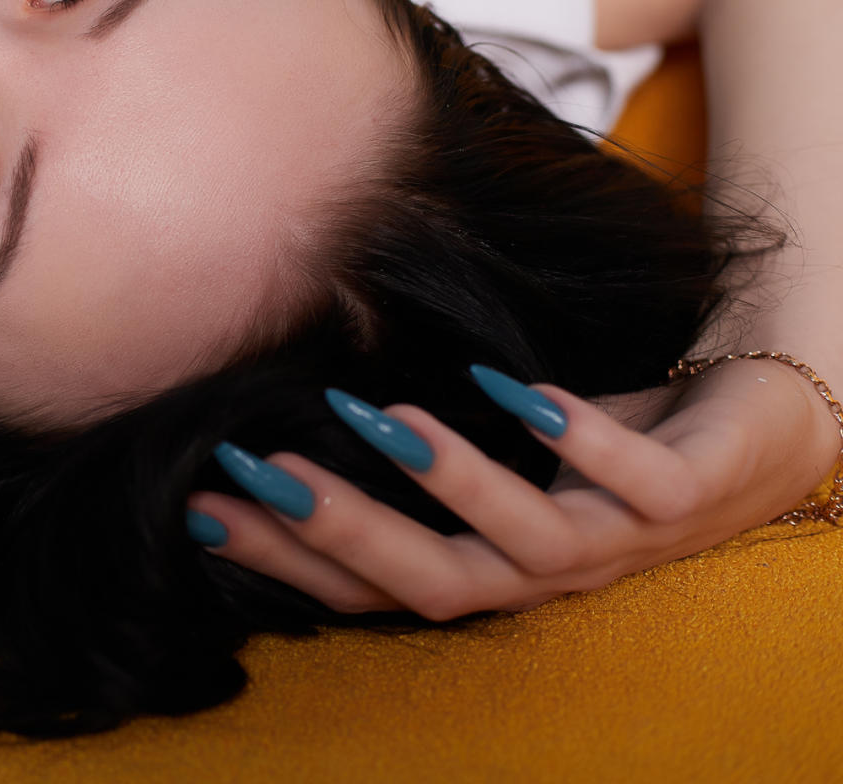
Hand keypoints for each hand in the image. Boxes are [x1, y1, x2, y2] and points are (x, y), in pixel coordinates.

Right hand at [186, 357, 839, 618]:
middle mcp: (548, 572)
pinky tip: (519, 386)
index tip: (205, 507)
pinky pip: (636, 482)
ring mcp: (621, 540)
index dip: (289, 558)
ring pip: (526, 542)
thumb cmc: (613, 434)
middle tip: (256, 472)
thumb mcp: (500, 440)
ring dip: (450, 482)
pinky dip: (578, 438)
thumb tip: (298, 385)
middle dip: (340, 531)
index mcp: (493, 566)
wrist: (765, 421)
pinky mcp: (690, 495)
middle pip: (436, 584)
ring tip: (379, 416)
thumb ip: (417, 440)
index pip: (374, 585)